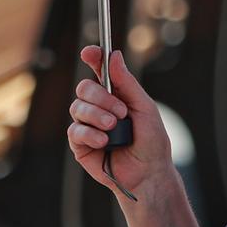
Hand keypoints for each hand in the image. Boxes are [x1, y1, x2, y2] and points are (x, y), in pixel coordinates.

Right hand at [67, 46, 171, 201]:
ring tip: (113, 128)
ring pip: (77, 108)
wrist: (148, 174)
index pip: (98, 71)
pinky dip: (89, 133)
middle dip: (100, 97)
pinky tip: (104, 142)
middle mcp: (98, 107)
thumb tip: (113, 55)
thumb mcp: (144, 107)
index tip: (90, 52)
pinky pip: (75, 131)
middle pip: (84, 88)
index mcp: (115, 95)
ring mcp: (87, 125)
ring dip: (97, 116)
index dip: (93, 58)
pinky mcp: (80, 145)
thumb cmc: (151, 141)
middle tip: (120, 112)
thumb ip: (128, 82)